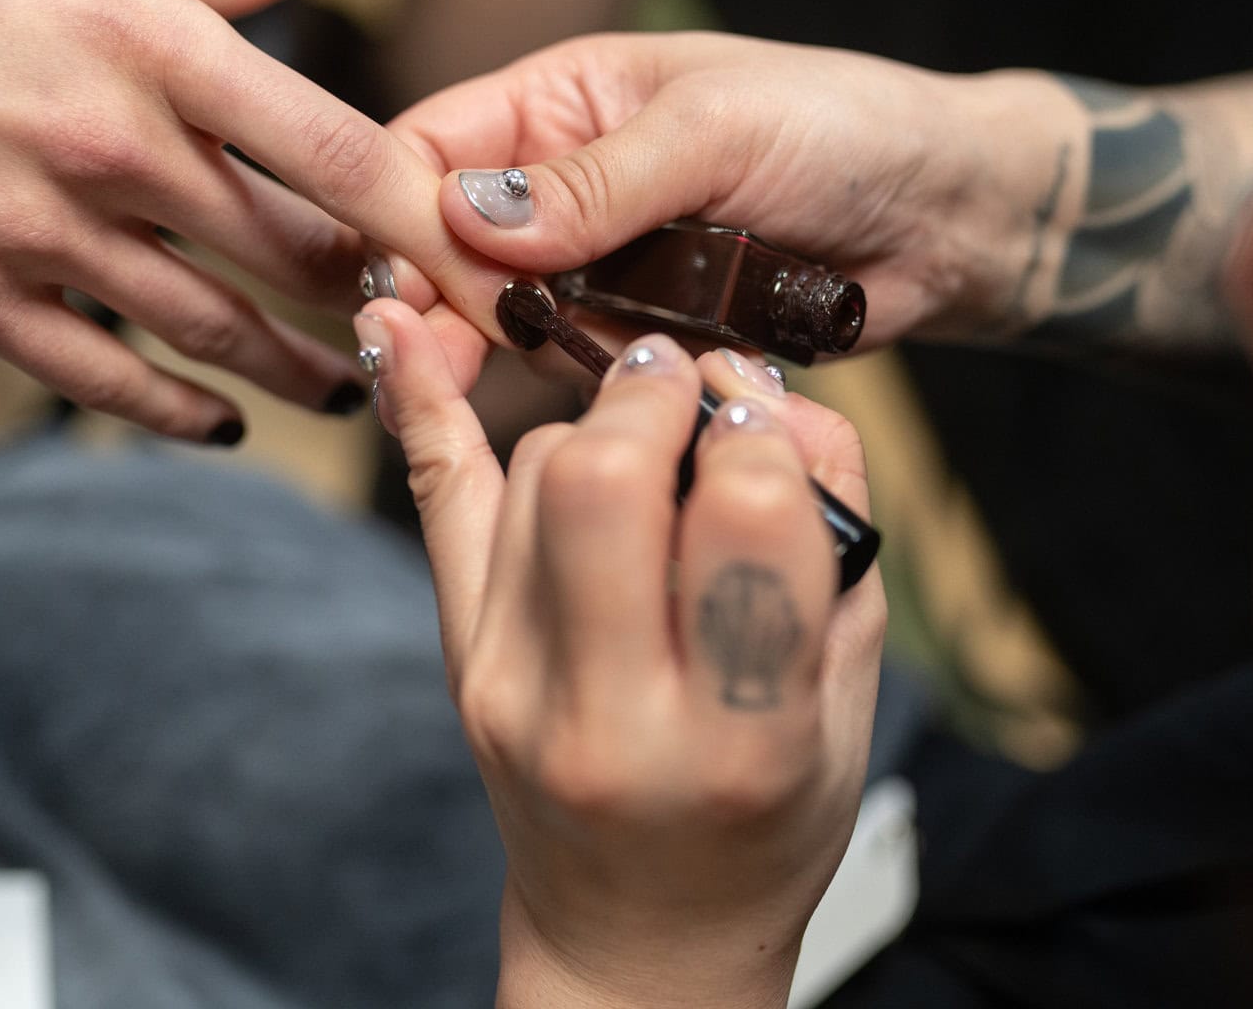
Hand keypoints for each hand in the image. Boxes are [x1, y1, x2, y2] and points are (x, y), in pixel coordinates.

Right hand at [0, 0, 512, 437]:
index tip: (474, 248)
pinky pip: (97, 374)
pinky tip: (215, 421)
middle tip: (422, 321)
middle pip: (288, 248)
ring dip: (293, 369)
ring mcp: (30, 230)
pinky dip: (172, 406)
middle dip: (370, 295)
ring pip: (210, 328)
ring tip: (351, 389)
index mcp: (142, 33)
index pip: (332, 145)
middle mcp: (104, 141)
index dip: (421, 213)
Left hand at [362, 298, 885, 1008]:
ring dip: (601, 424)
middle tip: (691, 388)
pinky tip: (400, 325)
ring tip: (648, 461)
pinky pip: (438, 500)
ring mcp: (512, 686)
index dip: (761, 435)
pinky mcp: (460, 658)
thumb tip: (769, 389)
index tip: (764, 424)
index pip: (745, 518)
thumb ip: (834, 530)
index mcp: (742, 735)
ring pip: (537, 469)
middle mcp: (609, 715)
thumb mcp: (851, 691)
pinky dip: (421, 401)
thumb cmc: (770, 812)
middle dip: (659, 394)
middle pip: (604, 481)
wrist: (640, 929)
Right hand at [390, 31, 1085, 343]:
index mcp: (560, 99)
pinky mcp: (643, 327)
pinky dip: (575, 378)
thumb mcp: (718, 131)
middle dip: (435, 299)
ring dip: (505, 347)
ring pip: (504, 316)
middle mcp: (563, 181)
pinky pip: (577, 361)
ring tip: (506, 377)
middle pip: (448, 247)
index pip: (430, 151)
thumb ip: (596, 181)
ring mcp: (600, 260)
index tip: (392, 281)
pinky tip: (587, 388)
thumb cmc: (846, 129)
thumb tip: (468, 216)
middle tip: (431, 360)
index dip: (395, 212)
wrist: (951, 216)